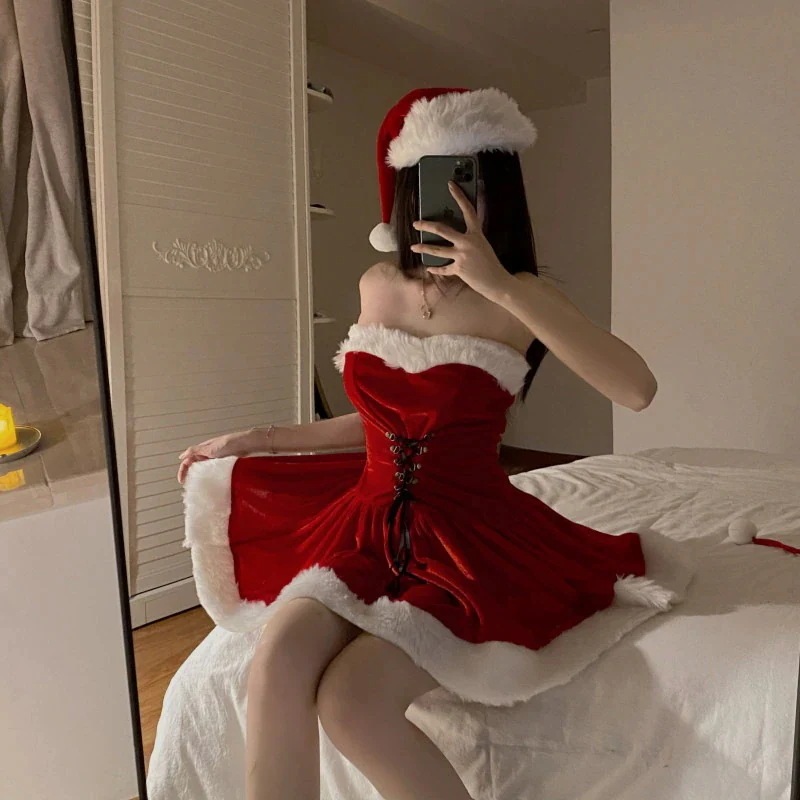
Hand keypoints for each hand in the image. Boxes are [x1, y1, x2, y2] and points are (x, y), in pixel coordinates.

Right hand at [177, 428, 262, 484]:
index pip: (188, 461)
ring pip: (204, 471)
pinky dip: (211, 478)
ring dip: (200, 478)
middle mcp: (208, 455)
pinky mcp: (225, 465)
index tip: (182, 481)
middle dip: (190, 475)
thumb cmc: (230, 443)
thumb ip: (196, 451)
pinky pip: (214, 473)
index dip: (183, 470)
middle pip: (195, 466)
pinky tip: (211, 484)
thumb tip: (181, 456)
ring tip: (199, 487)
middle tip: (189, 486)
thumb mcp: (210, 447)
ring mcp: (216, 461)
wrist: (247, 444)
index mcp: (202, 450)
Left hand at [410, 181, 514, 302]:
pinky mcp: (459, 269)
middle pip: (443, 230)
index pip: (467, 210)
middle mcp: (468, 242)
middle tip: (415, 224)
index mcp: (476, 233)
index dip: (459, 196)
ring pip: (437, 250)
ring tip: (413, 247)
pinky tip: (429, 268)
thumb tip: (456, 233)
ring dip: (423, 248)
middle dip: (426, 226)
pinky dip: (435, 269)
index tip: (451, 185)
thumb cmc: (490, 263)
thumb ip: (470, 237)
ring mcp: (463, 256)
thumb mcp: (482, 245)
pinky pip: (443, 269)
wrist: (497, 282)